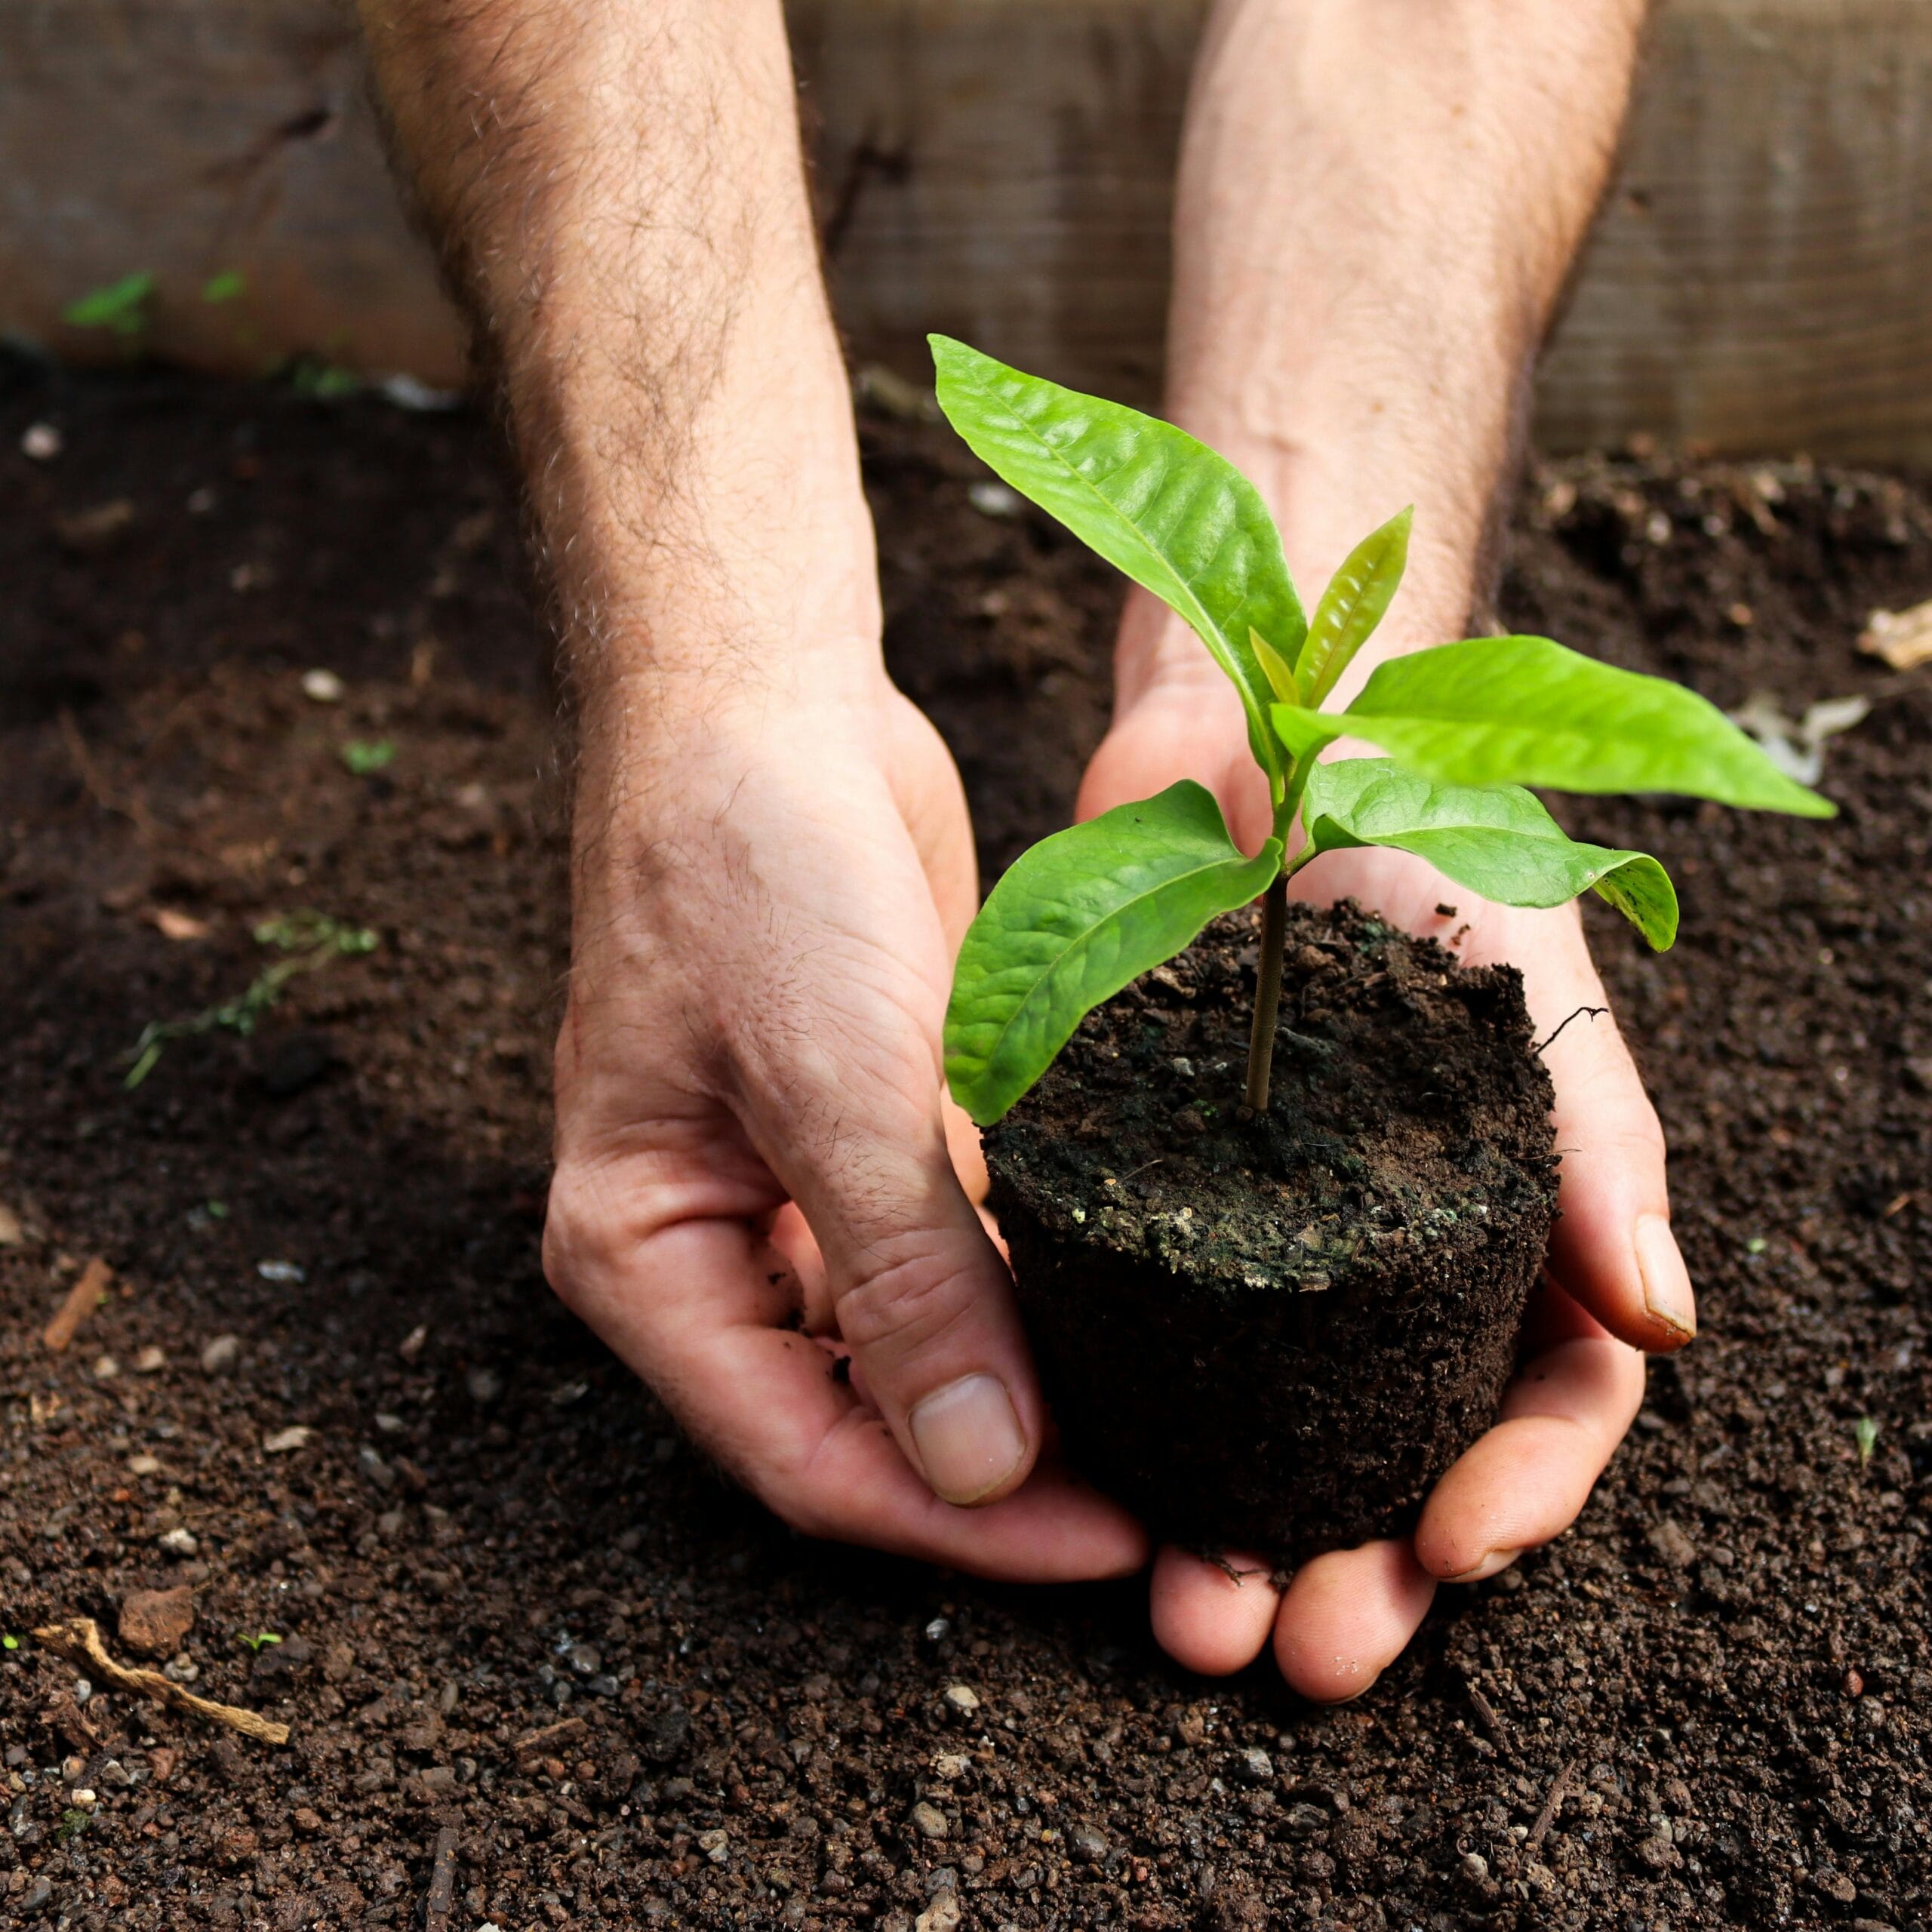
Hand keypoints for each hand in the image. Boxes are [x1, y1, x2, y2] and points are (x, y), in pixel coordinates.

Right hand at [543, 678, 1145, 1581]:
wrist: (766, 703)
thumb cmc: (752, 868)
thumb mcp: (831, 1079)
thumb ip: (902, 1277)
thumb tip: (979, 1466)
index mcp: (647, 1256)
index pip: (804, 1451)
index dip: (955, 1516)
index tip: (1106, 1536)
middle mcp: (716, 1246)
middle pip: (863, 1419)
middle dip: (1002, 1474)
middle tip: (1162, 1508)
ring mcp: (798, 1194)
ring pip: (922, 1349)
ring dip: (1031, 1392)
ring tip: (1169, 1435)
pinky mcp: (880, 1139)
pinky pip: (961, 1257)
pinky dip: (1037, 1296)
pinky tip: (1140, 1319)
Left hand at [1079, 598, 1692, 1697]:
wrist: (1260, 746)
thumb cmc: (1426, 847)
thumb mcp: (1529, 983)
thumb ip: (1594, 1143)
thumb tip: (1662, 1324)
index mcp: (1504, 1223)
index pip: (1540, 1399)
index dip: (1514, 1492)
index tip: (1453, 1551)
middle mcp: (1383, 1255)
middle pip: (1386, 1453)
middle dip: (1357, 1570)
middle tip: (1299, 1650)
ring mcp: (1258, 1237)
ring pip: (1258, 1432)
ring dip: (1233, 1538)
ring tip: (1192, 1618)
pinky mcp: (1143, 1201)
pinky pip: (1139, 1340)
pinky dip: (1127, 1427)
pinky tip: (1093, 1489)